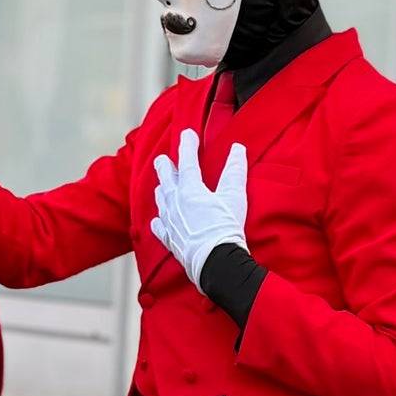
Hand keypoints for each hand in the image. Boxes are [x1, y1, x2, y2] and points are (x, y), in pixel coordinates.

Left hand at [150, 129, 248, 288]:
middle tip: (163, 159)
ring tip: (162, 185)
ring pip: (161, 200)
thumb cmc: (224, 228)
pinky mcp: (170, 239)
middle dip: (165, 166)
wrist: (214, 261)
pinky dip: (158, 220)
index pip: (187, 160)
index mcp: (190, 188)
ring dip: (162, 189)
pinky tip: (158, 220)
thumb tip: (237, 149)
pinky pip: (159, 226)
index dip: (187, 145)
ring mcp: (169, 221)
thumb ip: (235, 170)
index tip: (187, 133)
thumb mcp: (234, 196)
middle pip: (166, 178)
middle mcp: (175, 202)